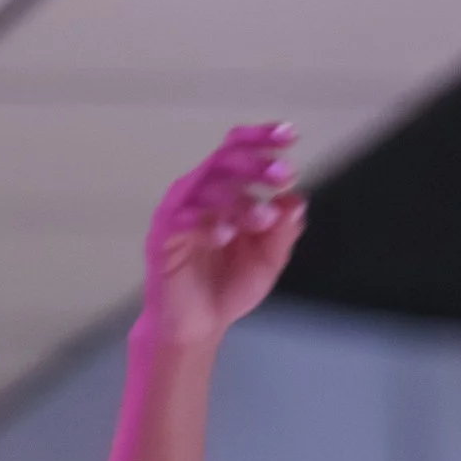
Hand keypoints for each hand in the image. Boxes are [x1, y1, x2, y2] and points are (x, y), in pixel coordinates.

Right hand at [140, 124, 304, 351]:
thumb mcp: (267, 259)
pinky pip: (183, 220)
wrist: (197, 325)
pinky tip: (228, 234)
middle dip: (256, 165)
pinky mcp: (163, 237)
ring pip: (206, 188)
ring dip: (240, 199)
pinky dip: (208, 224)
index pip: (237, 151)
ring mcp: (178, 212)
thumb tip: (297, 200)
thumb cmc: (227, 287)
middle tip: (284, 174)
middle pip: (223, 161)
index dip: (261, 138)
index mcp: (221, 190)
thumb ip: (282, 231)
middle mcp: (197, 192)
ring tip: (266, 216)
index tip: (289, 134)